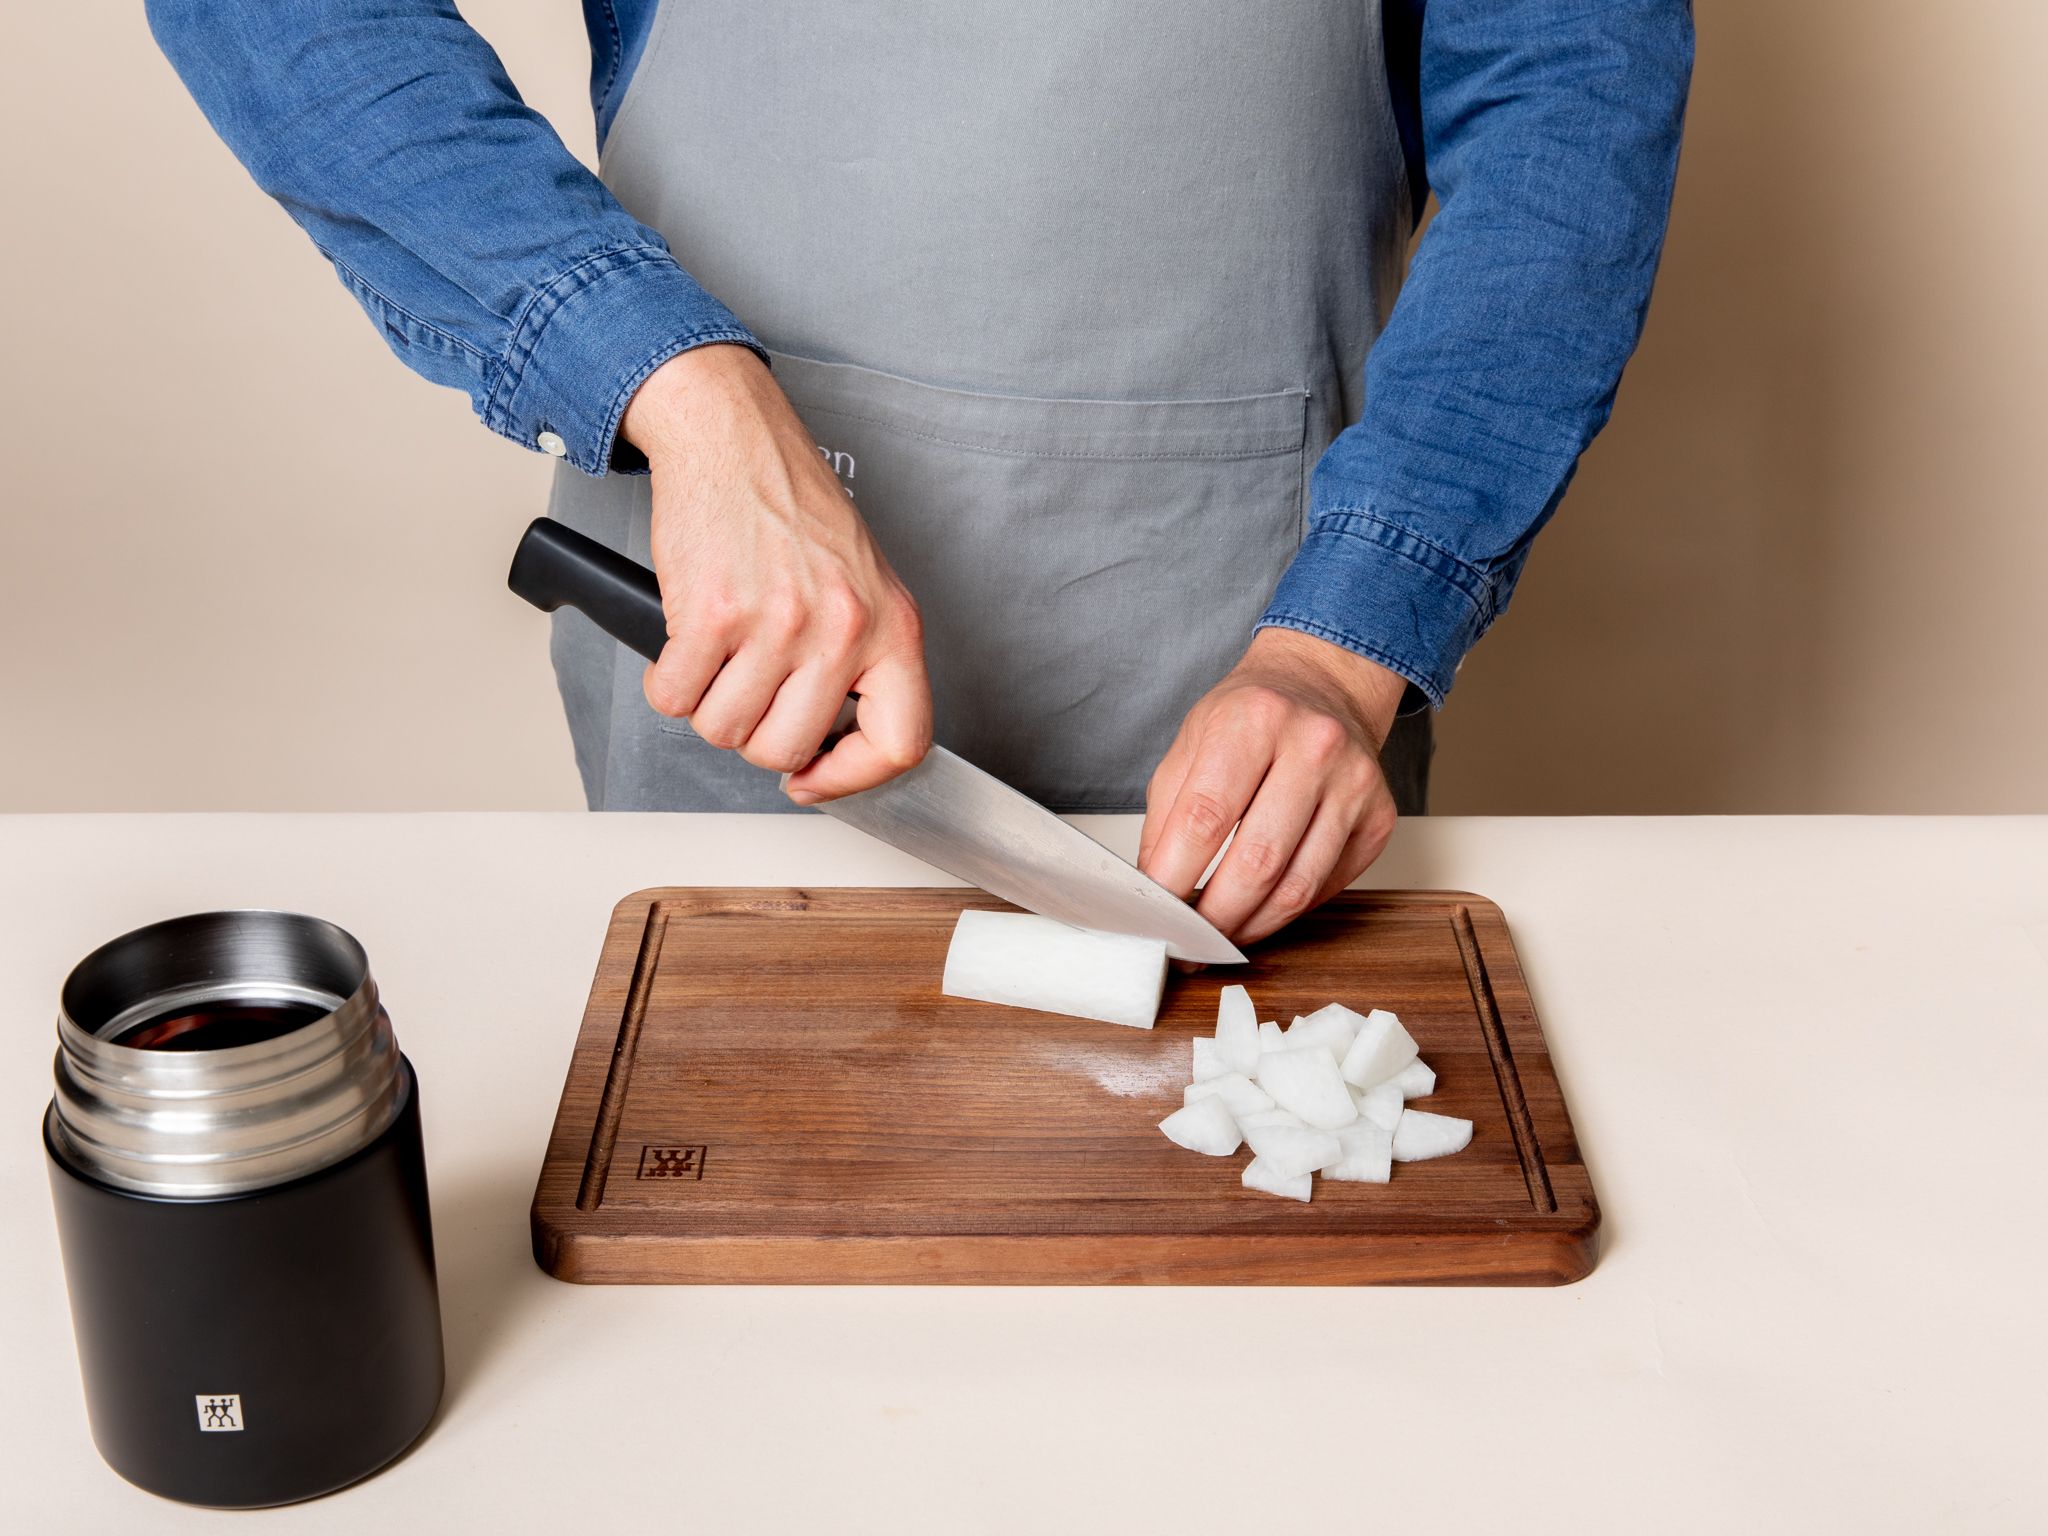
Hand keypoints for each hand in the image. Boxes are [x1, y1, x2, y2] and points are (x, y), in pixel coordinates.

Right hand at [621, 344, 931, 800]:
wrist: (733, 439)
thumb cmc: (792, 508)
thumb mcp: (862, 584)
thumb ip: (861, 662)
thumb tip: (834, 746)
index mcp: (892, 627)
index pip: (901, 743)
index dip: (852, 778)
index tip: (815, 778)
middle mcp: (842, 628)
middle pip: (788, 749)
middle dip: (755, 734)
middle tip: (748, 693)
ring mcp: (777, 624)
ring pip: (725, 731)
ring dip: (708, 706)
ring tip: (718, 657)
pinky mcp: (711, 615)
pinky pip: (674, 697)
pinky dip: (667, 681)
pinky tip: (684, 645)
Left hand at [1138, 628, 1407, 945]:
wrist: (1320, 688)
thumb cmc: (1250, 717)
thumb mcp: (1190, 743)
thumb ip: (1167, 816)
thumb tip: (1155, 888)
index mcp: (1255, 719)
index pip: (1207, 817)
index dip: (1175, 876)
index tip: (1155, 912)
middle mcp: (1314, 746)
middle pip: (1258, 861)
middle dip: (1215, 916)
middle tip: (1188, 941)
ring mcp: (1355, 783)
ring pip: (1299, 885)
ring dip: (1252, 924)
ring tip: (1221, 935)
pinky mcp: (1380, 816)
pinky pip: (1328, 885)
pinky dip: (1289, 910)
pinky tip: (1262, 910)